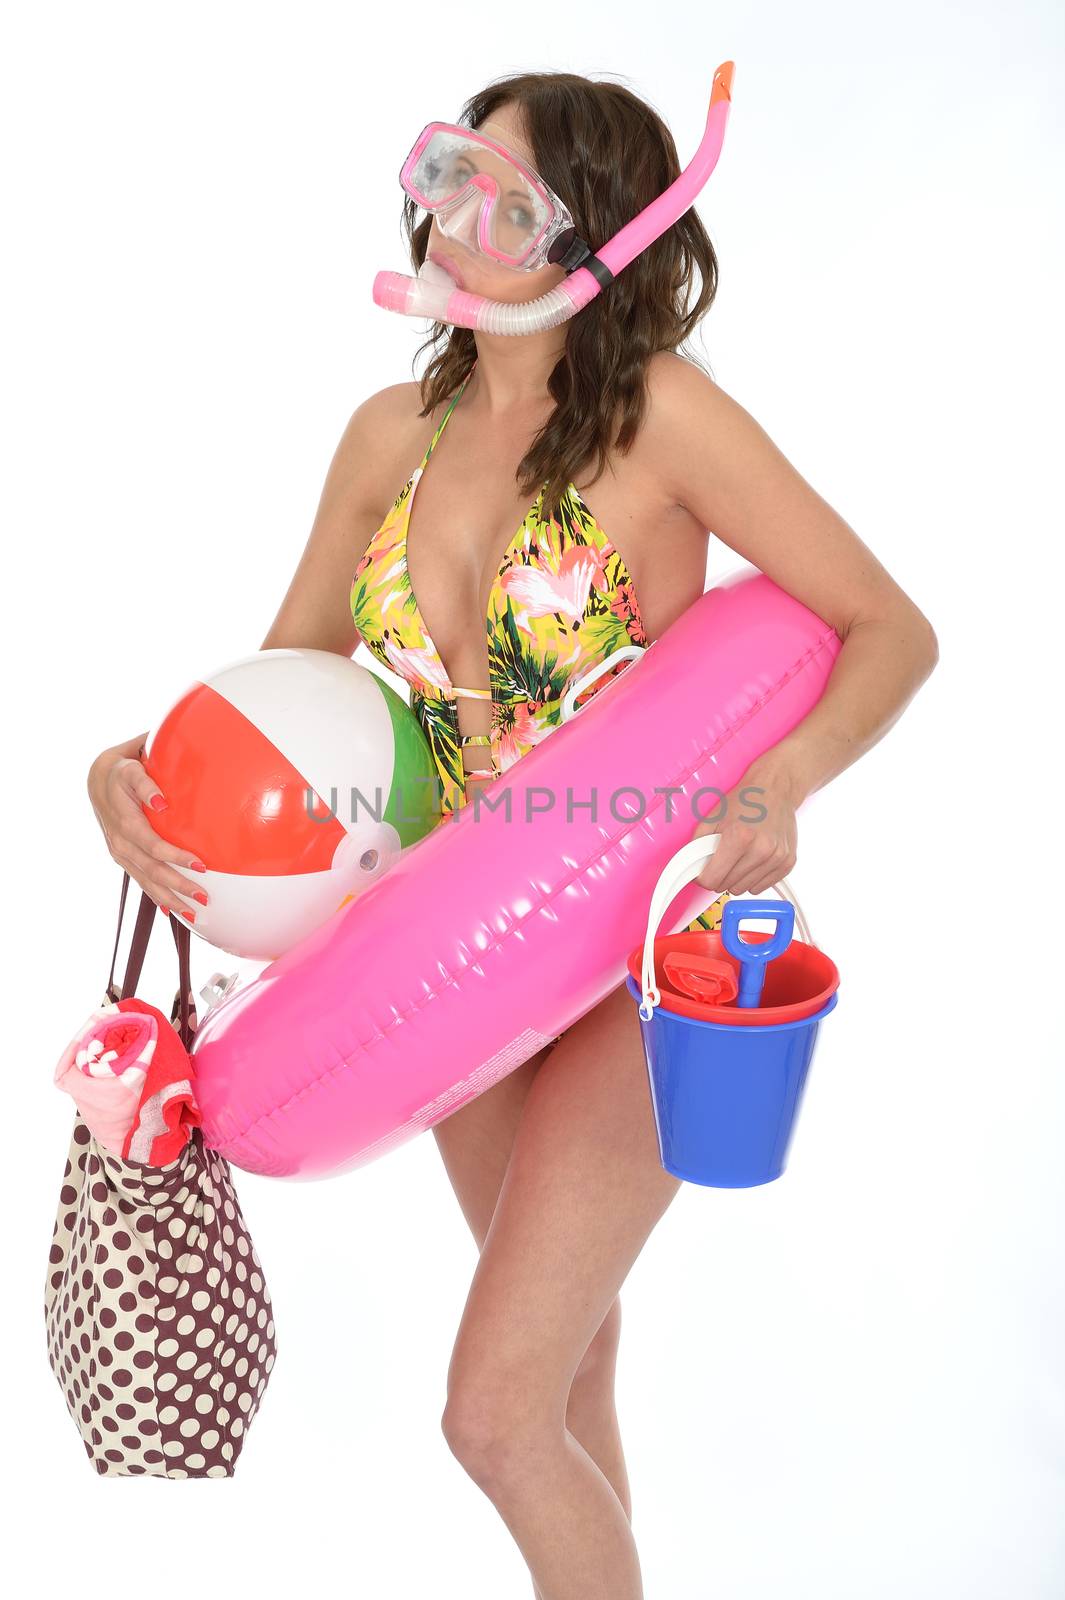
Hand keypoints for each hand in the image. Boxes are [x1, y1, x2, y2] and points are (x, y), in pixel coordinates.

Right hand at [87, 740, 208, 917]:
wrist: (99, 780)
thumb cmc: (123, 773)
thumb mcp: (131, 770)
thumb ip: (145, 784)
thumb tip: (162, 803)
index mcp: (125, 822)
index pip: (153, 845)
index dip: (175, 857)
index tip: (201, 865)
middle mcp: (120, 843)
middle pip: (152, 870)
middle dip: (178, 887)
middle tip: (204, 898)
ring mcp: (120, 853)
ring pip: (146, 882)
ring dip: (170, 899)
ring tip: (192, 914)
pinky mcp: (123, 858)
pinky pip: (140, 881)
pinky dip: (156, 898)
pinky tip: (170, 911)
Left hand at [690, 762, 798, 897]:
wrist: (776, 788)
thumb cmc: (744, 800)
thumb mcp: (712, 817)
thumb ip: (697, 845)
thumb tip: (691, 870)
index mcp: (739, 837)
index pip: (712, 879)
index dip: (703, 877)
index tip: (705, 870)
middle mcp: (761, 849)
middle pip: (727, 887)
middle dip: (720, 876)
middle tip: (723, 858)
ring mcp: (776, 857)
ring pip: (744, 890)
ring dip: (737, 878)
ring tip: (739, 857)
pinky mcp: (787, 863)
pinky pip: (761, 887)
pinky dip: (753, 878)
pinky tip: (753, 860)